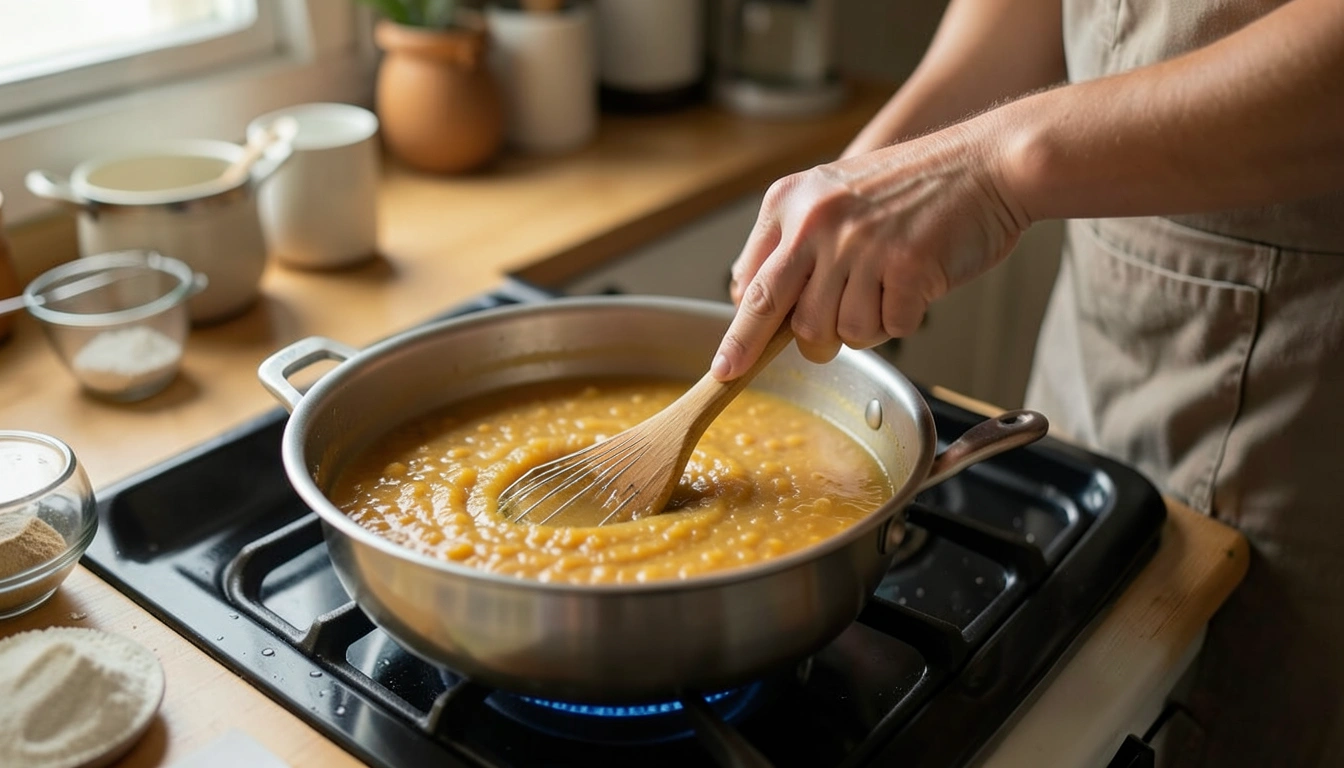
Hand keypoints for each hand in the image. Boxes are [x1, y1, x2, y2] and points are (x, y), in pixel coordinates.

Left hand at [711, 124, 1028, 379]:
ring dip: (863, 326)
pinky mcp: (905, 266)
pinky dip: (902, 319)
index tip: (728, 364)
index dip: (742, 330)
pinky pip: (888, 329)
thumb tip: (759, 309)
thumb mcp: (836, 196)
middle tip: (773, 362)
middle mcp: (818, 222)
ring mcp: (861, 244)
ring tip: (887, 289)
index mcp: (792, 202)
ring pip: (836, 331)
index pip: (750, 282)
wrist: (989, 163)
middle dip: (773, 347)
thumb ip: (798, 245)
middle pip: (778, 314)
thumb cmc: (916, 187)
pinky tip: (916, 285)